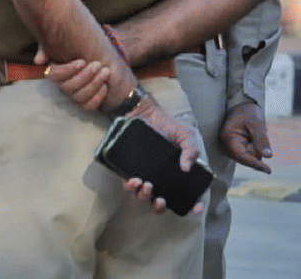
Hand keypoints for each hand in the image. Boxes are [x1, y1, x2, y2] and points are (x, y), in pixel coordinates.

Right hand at [33, 45, 109, 110]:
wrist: (104, 60)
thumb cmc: (85, 51)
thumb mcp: (67, 45)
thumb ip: (48, 49)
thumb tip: (38, 60)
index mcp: (57, 72)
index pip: (53, 75)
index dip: (67, 70)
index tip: (82, 62)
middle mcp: (64, 85)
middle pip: (68, 87)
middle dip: (85, 76)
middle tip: (98, 65)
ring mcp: (75, 96)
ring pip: (79, 97)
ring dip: (94, 84)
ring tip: (105, 72)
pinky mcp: (86, 104)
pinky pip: (88, 106)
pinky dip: (98, 97)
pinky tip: (105, 86)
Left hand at [123, 97, 204, 215]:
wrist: (143, 113)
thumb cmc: (167, 126)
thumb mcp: (186, 136)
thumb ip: (191, 150)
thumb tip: (186, 168)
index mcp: (176, 175)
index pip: (187, 196)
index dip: (193, 206)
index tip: (195, 210)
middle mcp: (160, 179)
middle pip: (160, 203)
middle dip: (160, 207)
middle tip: (160, 199)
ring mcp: (144, 176)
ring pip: (143, 197)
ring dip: (144, 197)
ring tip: (146, 185)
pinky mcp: (128, 170)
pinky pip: (128, 185)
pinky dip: (131, 187)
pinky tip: (134, 180)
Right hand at [221, 101, 272, 172]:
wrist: (240, 104)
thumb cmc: (246, 112)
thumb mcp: (256, 123)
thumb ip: (261, 140)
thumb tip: (268, 156)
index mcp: (228, 138)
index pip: (242, 157)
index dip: (255, 164)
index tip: (268, 170)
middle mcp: (225, 144)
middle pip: (244, 158)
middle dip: (254, 152)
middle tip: (255, 136)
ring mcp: (228, 146)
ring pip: (246, 157)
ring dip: (253, 150)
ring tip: (252, 134)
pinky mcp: (232, 146)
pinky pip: (245, 153)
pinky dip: (251, 148)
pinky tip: (251, 138)